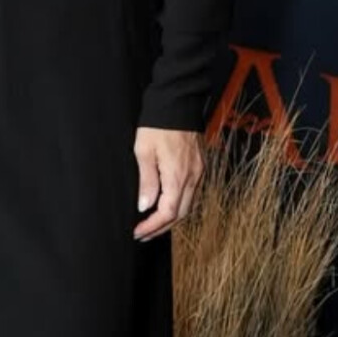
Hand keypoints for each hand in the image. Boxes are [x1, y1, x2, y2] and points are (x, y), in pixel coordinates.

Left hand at [132, 126, 203, 240]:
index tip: (137, 232)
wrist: (178, 102)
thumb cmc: (157, 125)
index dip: (152, 226)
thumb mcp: (144, 151)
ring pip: (189, 206)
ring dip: (171, 219)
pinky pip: (192, 194)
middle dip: (161, 228)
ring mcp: (199, 172)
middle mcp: (193, 177)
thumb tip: (145, 207)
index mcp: (178, 176)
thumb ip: (146, 181)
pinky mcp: (200, 166)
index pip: (168, 212)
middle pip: (181, 214)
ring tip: (152, 225)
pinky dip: (179, 205)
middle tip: (143, 234)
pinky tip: (167, 206)